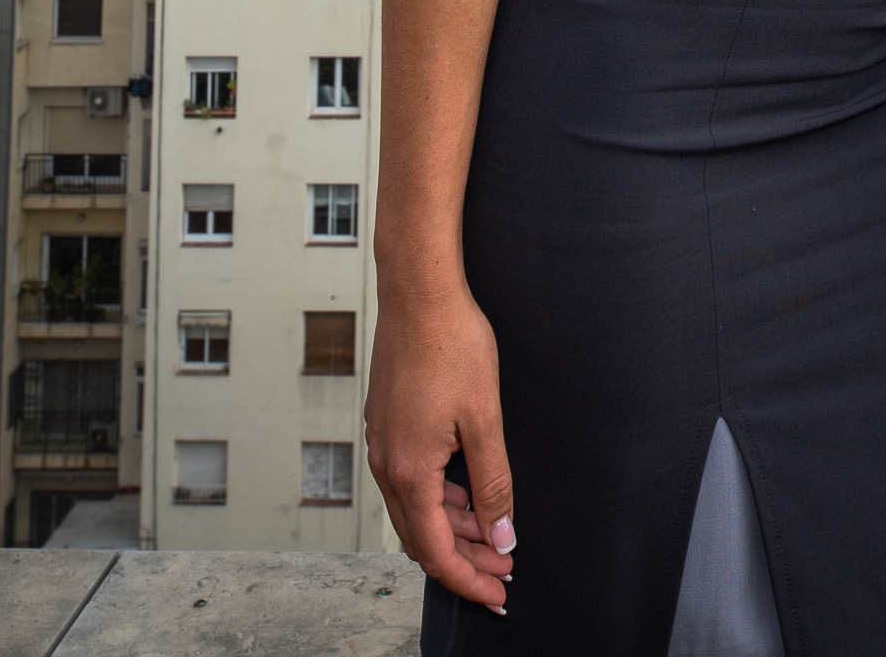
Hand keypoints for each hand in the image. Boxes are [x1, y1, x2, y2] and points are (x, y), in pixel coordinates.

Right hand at [365, 277, 516, 609]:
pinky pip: (410, 480)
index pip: (435, 551)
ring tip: (493, 533)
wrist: (418, 291)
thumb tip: (500, 535)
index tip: (498, 594)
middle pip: (422, 537)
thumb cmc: (452, 345)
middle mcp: (387, 465)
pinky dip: (438, 497)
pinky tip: (467, 490)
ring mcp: (383, 444)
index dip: (468, 579)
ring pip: (415, 509)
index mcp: (409, 472)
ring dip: (452, 527)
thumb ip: (492, 482)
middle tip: (503, 567)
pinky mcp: (387, 424)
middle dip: (463, 559)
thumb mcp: (485, 418)